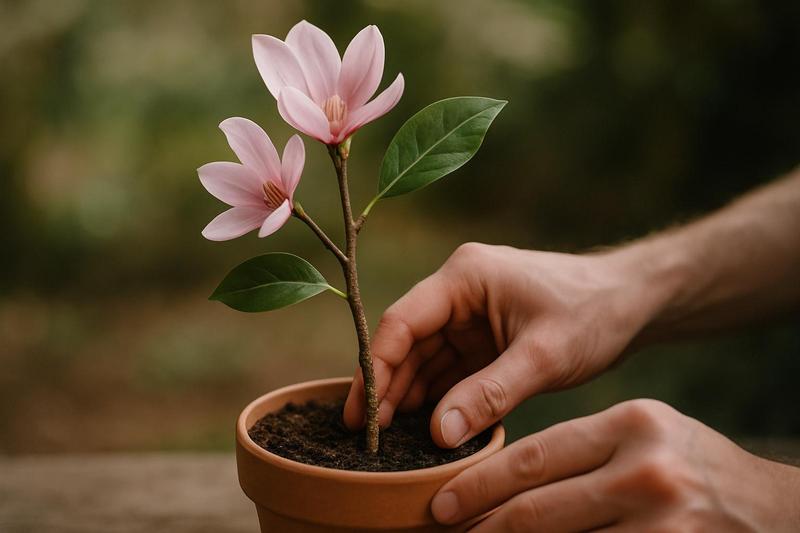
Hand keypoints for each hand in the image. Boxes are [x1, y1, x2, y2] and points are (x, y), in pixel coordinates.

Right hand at [344, 242, 667, 446]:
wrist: (635, 302)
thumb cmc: (594, 311)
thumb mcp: (543, 356)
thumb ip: (490, 394)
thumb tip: (439, 434)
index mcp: (464, 277)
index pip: (402, 322)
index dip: (376, 368)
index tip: (363, 414)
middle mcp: (458, 291)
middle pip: (406, 343)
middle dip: (387, 388)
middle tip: (367, 438)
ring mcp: (470, 315)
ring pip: (424, 359)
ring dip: (409, 397)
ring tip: (390, 441)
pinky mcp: (484, 337)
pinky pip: (449, 370)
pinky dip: (438, 398)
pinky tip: (426, 427)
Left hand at [432, 399, 799, 531]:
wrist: (773, 509)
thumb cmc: (691, 467)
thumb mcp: (643, 437)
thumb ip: (584, 450)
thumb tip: (508, 482)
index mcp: (631, 424)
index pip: (536, 456)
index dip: (480, 482)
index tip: (442, 500)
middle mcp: (645, 469)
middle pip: (538, 506)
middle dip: (481, 524)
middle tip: (442, 531)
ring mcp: (662, 519)